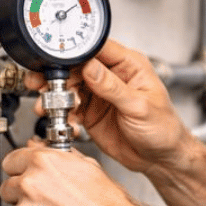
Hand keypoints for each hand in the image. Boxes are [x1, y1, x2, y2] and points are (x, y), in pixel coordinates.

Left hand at [0, 141, 138, 205]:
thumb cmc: (109, 205)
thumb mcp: (87, 167)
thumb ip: (56, 157)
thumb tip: (40, 150)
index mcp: (43, 163)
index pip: (10, 162)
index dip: (20, 170)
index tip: (24, 176)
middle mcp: (29, 186)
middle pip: (7, 188)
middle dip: (22, 194)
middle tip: (45, 201)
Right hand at [25, 39, 192, 173]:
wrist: (160, 158)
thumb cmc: (163, 128)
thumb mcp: (139, 107)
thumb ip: (113, 87)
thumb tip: (90, 67)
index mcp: (129, 65)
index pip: (98, 48)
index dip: (76, 51)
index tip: (57, 59)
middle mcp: (112, 76)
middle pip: (77, 64)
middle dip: (57, 73)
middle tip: (42, 83)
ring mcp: (99, 93)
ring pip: (69, 84)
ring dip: (54, 92)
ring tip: (47, 102)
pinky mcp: (90, 111)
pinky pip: (68, 105)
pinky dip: (59, 110)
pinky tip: (59, 116)